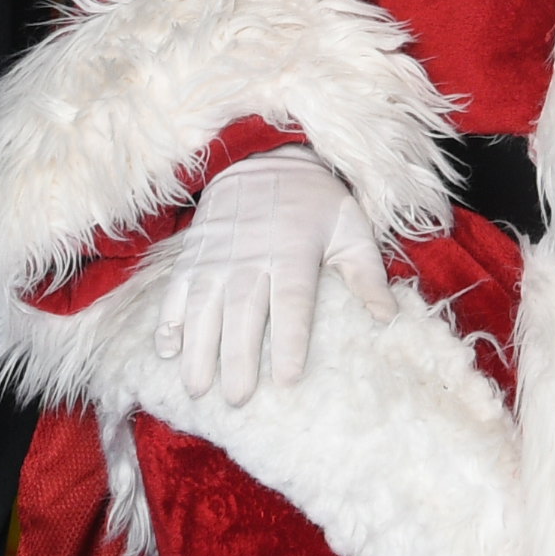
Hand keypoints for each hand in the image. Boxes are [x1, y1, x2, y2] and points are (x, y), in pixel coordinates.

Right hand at [154, 146, 392, 404]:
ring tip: (196, 388)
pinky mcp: (192, 253)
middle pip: (243, 311)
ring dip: (197, 348)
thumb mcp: (350, 229)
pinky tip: (166, 351)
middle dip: (237, 357)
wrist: (266, 156)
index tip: (287, 380)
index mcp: (293, 251)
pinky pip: (176, 289)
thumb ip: (367, 276)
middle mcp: (250, 255)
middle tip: (236, 399)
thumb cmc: (316, 203)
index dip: (289, 341)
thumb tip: (388, 318)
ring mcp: (216, 254)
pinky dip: (168, 320)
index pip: (292, 302)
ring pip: (203, 305)